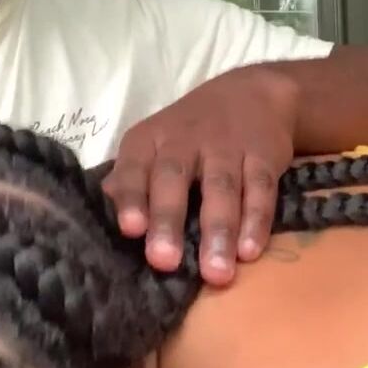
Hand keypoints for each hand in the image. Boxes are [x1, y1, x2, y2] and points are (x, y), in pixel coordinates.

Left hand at [101, 66, 297, 284]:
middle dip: (168, 220)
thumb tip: (104, 207)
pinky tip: (250, 251)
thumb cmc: (190, 133)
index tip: (130, 230)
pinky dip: (257, 220)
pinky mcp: (263, 155)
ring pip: (220, 188)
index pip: (133, 168)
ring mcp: (226, 146)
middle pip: (173, 178)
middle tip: (164, 261)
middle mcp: (185, 140)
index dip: (130, 198)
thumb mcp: (154, 145)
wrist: (253, 94)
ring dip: (218, 231)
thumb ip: (131, 179)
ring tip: (216, 273)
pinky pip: (260, 188)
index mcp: (150, 140)